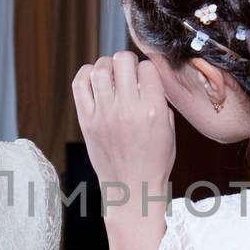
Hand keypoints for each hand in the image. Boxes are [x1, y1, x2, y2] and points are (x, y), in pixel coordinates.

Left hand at [72, 51, 176, 221]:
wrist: (131, 188)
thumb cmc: (153, 162)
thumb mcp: (169, 130)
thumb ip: (160, 100)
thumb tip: (148, 77)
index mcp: (153, 111)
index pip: (147, 67)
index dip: (146, 68)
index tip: (145, 77)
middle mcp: (127, 110)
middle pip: (122, 60)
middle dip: (127, 61)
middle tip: (127, 71)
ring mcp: (104, 114)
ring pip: (100, 69)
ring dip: (107, 66)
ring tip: (111, 75)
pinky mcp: (86, 121)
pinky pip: (80, 85)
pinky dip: (86, 75)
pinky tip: (94, 79)